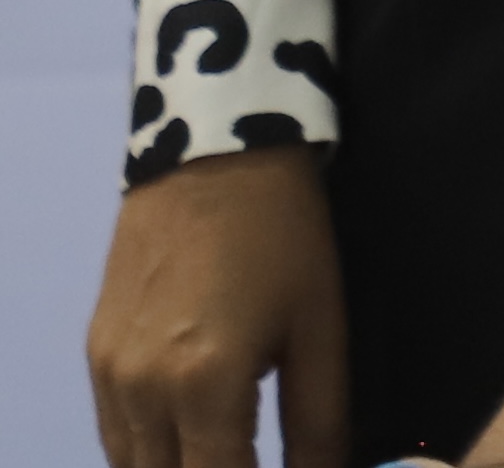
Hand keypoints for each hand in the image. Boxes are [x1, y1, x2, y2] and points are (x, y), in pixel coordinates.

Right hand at [87, 143, 344, 467]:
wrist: (213, 157)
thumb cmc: (285, 238)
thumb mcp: (321, 326)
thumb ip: (319, 417)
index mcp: (204, 385)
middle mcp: (141, 391)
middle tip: (256, 464)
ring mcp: (107, 375)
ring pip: (132, 467)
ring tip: (230, 456)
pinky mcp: (93, 355)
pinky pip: (114, 434)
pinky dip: (148, 453)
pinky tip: (189, 444)